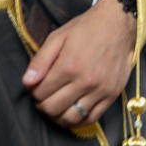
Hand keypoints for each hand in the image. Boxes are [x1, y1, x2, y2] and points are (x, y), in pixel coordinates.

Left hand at [22, 0, 136, 127]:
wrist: (118, 24)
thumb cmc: (86, 28)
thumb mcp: (58, 37)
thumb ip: (40, 60)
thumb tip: (27, 82)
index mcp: (68, 65)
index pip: (40, 93)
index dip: (33, 93)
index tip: (35, 88)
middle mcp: (85, 81)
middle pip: (53, 109)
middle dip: (42, 106)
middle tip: (43, 98)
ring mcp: (100, 90)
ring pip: (71, 118)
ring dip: (58, 117)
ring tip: (56, 107)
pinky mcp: (112, 95)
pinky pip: (92, 118)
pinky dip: (79, 121)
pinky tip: (72, 112)